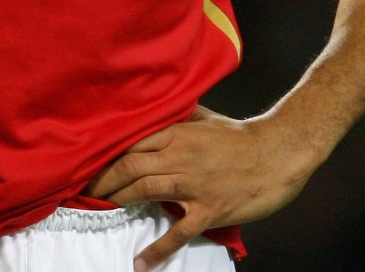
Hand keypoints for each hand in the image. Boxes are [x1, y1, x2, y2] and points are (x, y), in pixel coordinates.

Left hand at [85, 104, 318, 271]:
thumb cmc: (242, 136)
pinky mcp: (209, 209)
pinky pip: (179, 231)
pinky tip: (141, 262)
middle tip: (85, 192)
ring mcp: (195, 184)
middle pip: (130, 166)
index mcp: (178, 133)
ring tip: (100, 210)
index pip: (131, 143)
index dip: (107, 156)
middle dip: (103, 181)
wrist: (279, 153)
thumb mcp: (206, 118)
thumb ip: (179, 115)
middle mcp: (181, 156)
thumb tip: (156, 108)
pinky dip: (158, 248)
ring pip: (146, 190)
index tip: (90, 165)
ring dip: (119, 202)